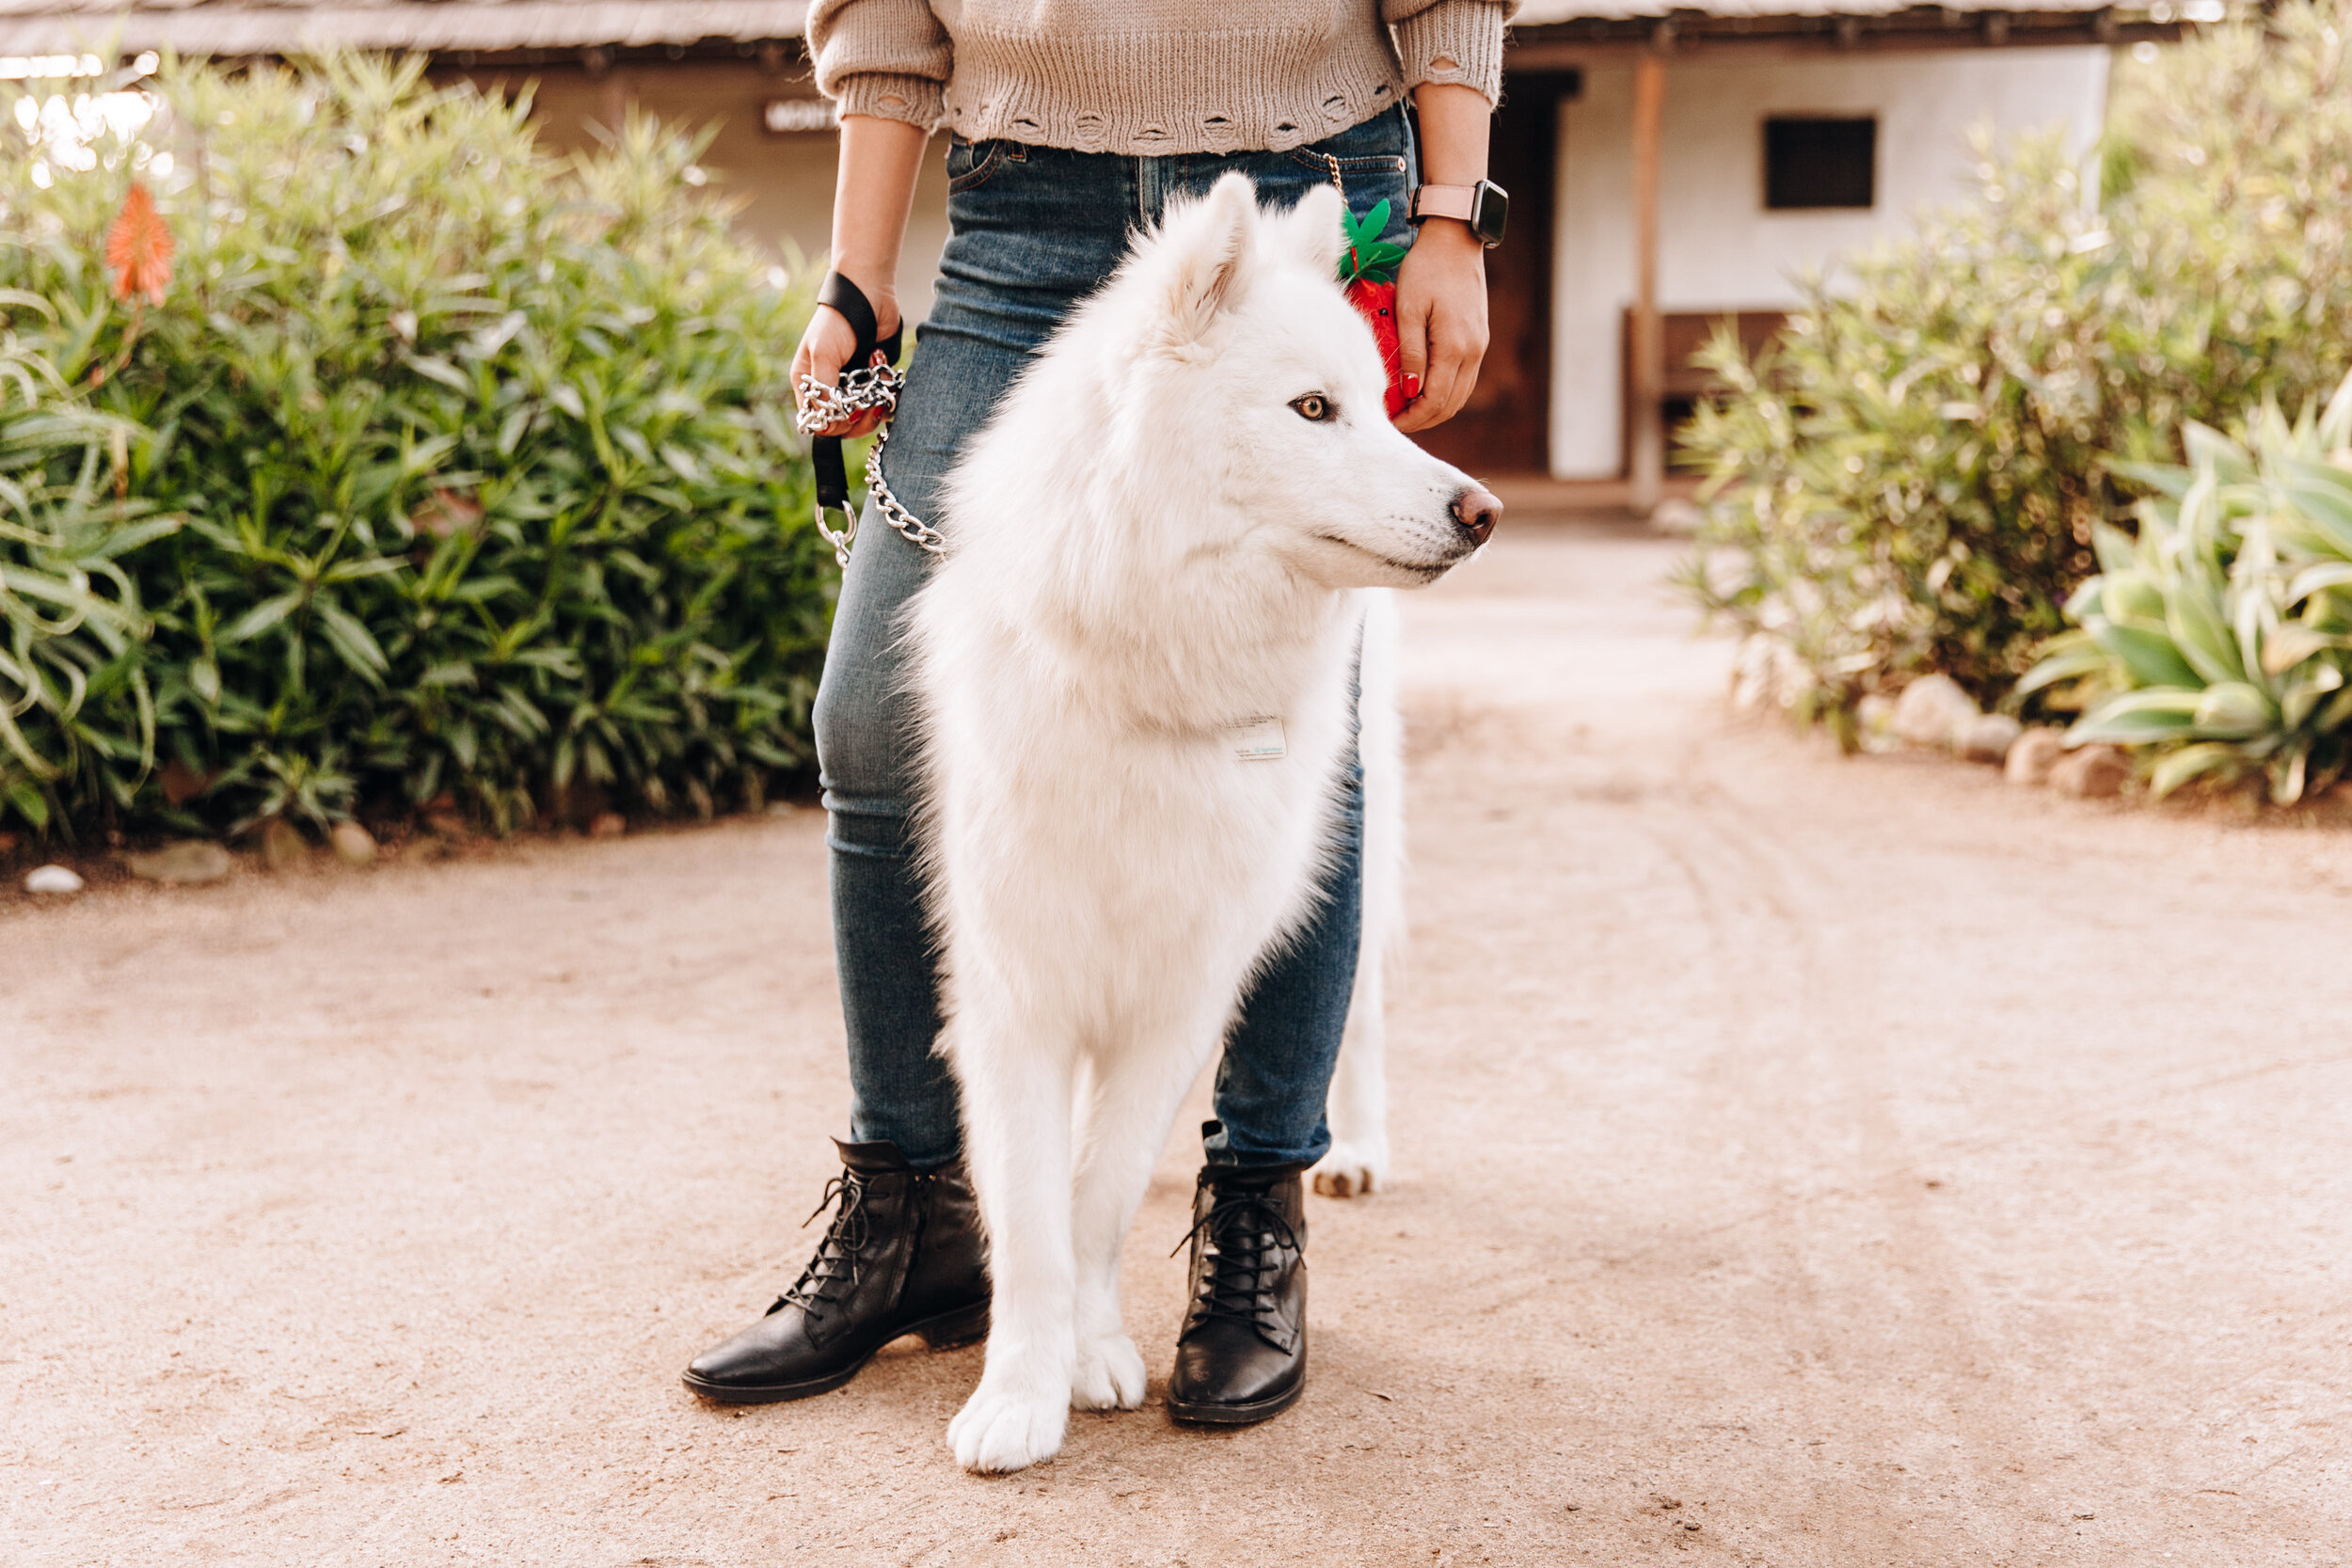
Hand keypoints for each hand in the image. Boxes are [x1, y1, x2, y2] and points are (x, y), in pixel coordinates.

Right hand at [791, 288, 901, 438]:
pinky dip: (885, 392)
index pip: (816, 419)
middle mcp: (828, 386)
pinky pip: (880, 399)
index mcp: (808, 382)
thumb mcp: (823, 354)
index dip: (832, 423)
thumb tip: (826, 420)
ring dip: (873, 405)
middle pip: (842, 423)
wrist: (868, 293)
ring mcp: (851, 383)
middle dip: (857, 418)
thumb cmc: (837, 321)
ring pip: (863, 415)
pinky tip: (883, 370)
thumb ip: (823, 389)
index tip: (846, 413)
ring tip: (877, 384)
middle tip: (868, 403)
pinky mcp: (872, 377)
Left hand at [1391, 218, 1488, 433]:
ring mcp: (1479, 346)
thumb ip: (1410, 352)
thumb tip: (1408, 391)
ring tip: (1406, 409)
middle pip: (1450, 404)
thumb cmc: (1426, 269)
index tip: (1389, 422)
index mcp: (1455, 346)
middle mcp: (1473, 351)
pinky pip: (1464, 379)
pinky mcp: (1479, 339)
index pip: (1435, 400)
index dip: (1412, 417)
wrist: (1456, 240)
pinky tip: (1423, 389)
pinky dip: (1445, 392)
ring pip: (1460, 395)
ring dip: (1435, 408)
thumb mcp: (1408, 308)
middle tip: (1395, 421)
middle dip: (1423, 419)